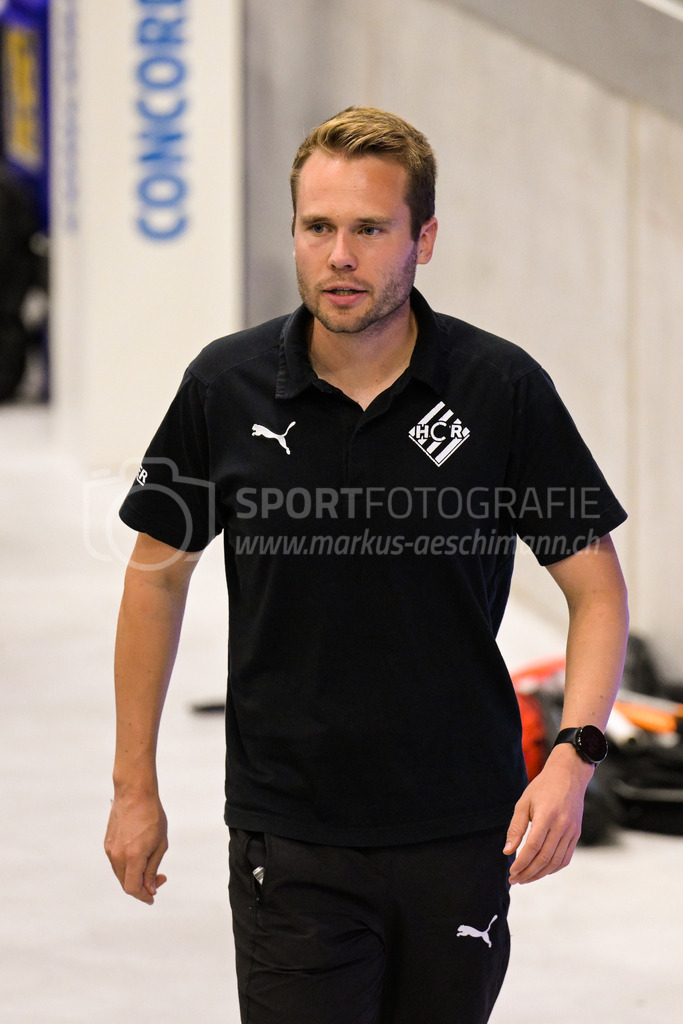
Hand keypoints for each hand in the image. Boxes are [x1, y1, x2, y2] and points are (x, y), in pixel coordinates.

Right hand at [104, 791, 168, 904]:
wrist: (134, 793)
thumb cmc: (152, 816)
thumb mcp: (160, 844)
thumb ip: (153, 868)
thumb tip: (149, 888)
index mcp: (132, 857)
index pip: (133, 888)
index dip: (143, 896)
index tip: (152, 897)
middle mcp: (117, 856)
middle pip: (126, 883)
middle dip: (142, 886)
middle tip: (159, 878)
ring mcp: (110, 850)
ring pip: (120, 874)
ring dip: (134, 876)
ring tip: (150, 864)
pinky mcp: (107, 844)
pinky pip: (117, 863)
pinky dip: (127, 866)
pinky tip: (139, 856)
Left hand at [504, 745, 592, 884]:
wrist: (569, 776)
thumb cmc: (542, 788)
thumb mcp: (524, 802)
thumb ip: (516, 828)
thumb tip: (507, 851)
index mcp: (547, 816)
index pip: (534, 847)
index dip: (522, 862)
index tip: (511, 872)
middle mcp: (562, 826)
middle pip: (545, 858)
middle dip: (528, 872)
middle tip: (515, 880)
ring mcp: (572, 831)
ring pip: (556, 861)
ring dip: (540, 874)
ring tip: (526, 878)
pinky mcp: (576, 834)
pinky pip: (566, 858)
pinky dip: (553, 868)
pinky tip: (541, 871)